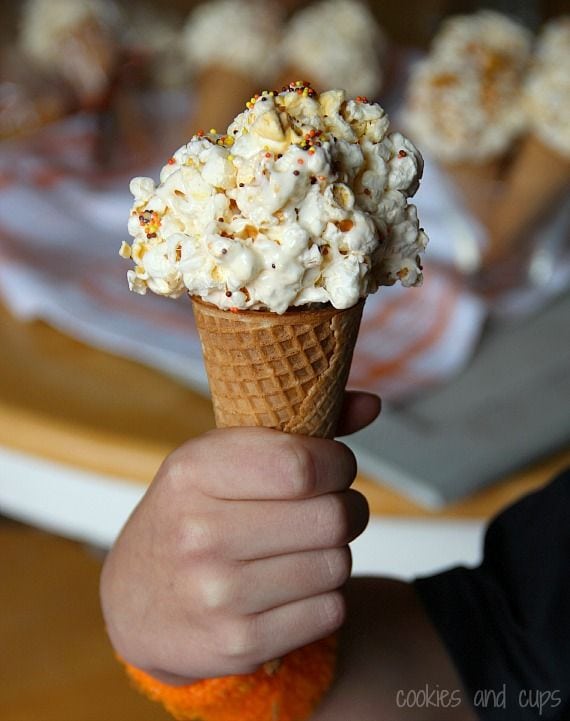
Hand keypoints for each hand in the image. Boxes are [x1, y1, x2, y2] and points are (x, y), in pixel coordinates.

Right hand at [100, 391, 379, 683]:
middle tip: (328, 508)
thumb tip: (373, 403)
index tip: (334, 466)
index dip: (338, 463)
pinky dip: (324, 596)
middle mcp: (200, 534)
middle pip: (332, 517)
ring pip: (338, 564)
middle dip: (347, 508)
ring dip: (334, 553)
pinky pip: (330, 610)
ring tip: (303, 547)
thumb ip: (298, 428)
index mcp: (193, 473)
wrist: (137, 600)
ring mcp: (217, 595)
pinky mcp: (238, 644)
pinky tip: (292, 586)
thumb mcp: (219, 458)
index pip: (303, 465)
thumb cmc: (190, 513)